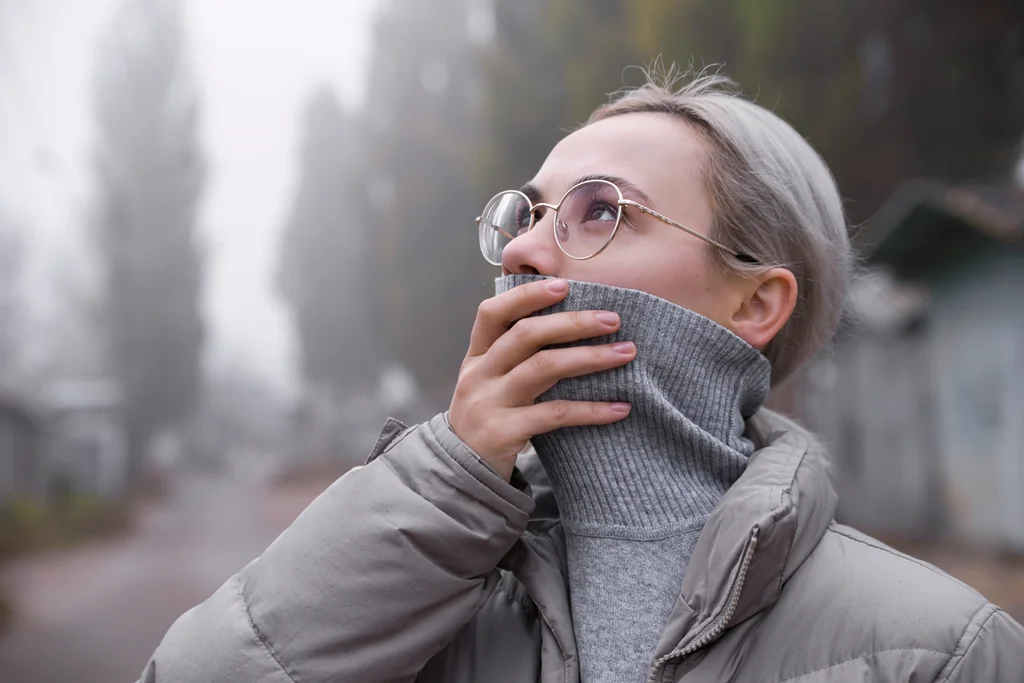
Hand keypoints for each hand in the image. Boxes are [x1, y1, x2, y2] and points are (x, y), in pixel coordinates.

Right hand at [448, 278, 634, 480]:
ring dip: (590, 357)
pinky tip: (619, 408)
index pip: (492, 313)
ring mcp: (489, 403)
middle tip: (612, 319)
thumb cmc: (487, 422)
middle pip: (526, 335)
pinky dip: (591, 410)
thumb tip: (570, 326)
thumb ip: (515, 358)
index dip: (526, 296)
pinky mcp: (504, 432)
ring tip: (626, 353)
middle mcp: (479, 375)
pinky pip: (555, 414)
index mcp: (476, 357)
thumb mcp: (489, 384)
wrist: (461, 476)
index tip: (564, 285)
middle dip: (573, 322)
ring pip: (543, 368)